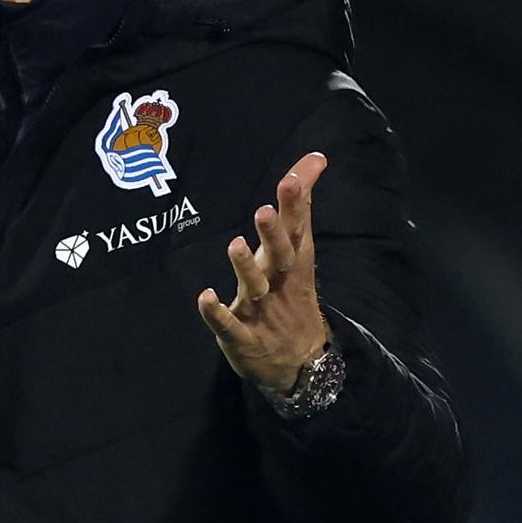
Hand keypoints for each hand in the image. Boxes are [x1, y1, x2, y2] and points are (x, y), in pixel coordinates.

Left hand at [196, 152, 332, 392]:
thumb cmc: (291, 294)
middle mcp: (278, 283)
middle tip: (264, 211)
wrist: (300, 363)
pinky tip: (206, 297)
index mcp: (292, 262)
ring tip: (235, 244)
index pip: (296, 229)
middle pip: (279, 256)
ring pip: (253, 287)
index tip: (291, 179)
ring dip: (245, 267)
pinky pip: (228, 325)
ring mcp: (261, 311)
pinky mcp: (243, 337)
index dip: (295, 206)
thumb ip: (299, 206)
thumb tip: (315, 159)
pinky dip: (218, 313)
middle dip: (273, 235)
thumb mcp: (298, 251)